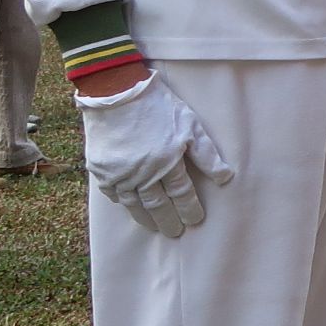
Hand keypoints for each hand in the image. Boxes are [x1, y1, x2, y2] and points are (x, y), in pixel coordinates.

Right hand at [76, 72, 233, 237]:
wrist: (116, 92)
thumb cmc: (158, 106)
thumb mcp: (190, 125)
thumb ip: (207, 154)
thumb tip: (225, 178)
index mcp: (167, 162)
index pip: (182, 194)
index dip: (189, 209)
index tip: (195, 221)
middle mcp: (142, 173)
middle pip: (157, 204)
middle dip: (168, 220)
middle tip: (174, 233)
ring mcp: (119, 172)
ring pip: (134, 203)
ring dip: (145, 218)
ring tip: (154, 228)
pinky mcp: (100, 168)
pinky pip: (111, 192)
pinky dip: (122, 202)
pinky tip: (128, 207)